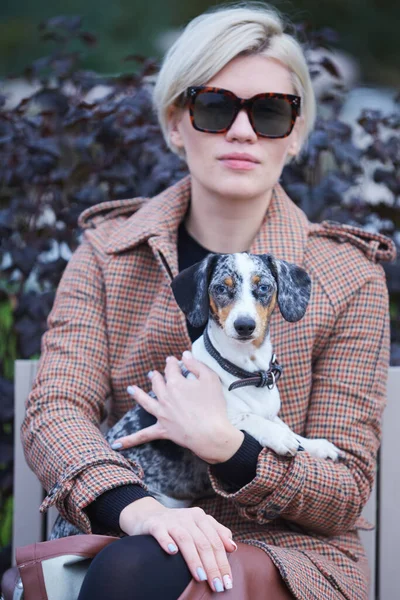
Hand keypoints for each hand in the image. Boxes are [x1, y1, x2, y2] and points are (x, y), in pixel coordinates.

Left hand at [113, 351, 243, 462]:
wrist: (210, 433)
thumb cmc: (213, 406)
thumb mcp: (210, 379)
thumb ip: (196, 365)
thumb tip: (185, 355)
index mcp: (176, 383)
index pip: (171, 369)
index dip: (172, 363)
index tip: (173, 360)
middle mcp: (165, 397)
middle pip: (157, 383)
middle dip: (156, 376)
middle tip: (154, 374)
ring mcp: (161, 414)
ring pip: (146, 402)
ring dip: (138, 394)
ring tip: (131, 389)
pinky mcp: (162, 430)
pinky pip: (143, 435)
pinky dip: (129, 440)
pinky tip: (116, 444)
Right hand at [120, 497, 236, 591]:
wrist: (149, 516)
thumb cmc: (179, 526)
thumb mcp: (199, 527)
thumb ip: (217, 534)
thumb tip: (232, 548)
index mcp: (201, 517)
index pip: (216, 542)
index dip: (223, 562)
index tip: (227, 582)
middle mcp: (188, 517)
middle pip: (204, 543)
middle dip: (212, 566)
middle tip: (217, 586)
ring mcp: (171, 520)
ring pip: (186, 539)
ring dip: (194, 560)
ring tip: (201, 578)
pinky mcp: (155, 524)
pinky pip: (161, 533)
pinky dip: (167, 542)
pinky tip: (172, 553)